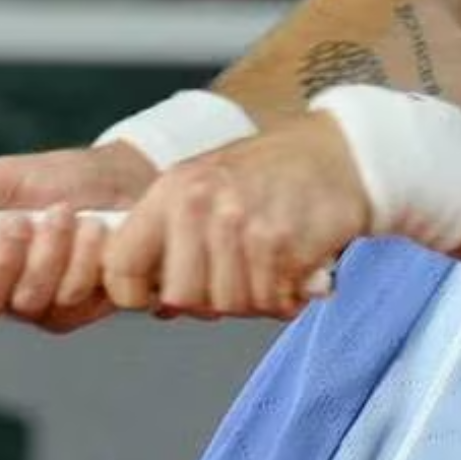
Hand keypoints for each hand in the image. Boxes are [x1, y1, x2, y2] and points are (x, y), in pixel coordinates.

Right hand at [0, 142, 155, 329]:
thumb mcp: (2, 178)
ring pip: (28, 301)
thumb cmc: (57, 179)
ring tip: (65, 212)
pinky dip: (83, 257)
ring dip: (48, 250)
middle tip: (19, 221)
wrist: (126, 179)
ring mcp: (38, 305)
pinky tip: (95, 229)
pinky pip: (70, 298)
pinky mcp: (79, 311)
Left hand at [103, 115, 368, 320]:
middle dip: (209, 301)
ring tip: (268, 268)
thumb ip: (171, 239)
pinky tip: (293, 270)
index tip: (160, 297)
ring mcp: (239, 225)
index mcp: (171, 192)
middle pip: (181, 298)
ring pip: (228, 305)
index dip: (136, 295)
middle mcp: (199, 206)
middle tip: (234, 280)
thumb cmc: (270, 176)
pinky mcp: (280, 245)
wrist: (339, 154)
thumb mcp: (205, 187)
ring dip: (253, 299)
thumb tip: (153, 305)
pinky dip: (284, 298)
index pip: (121, 267)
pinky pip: (269, 302)